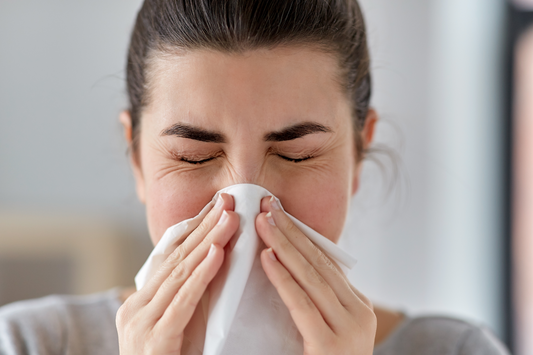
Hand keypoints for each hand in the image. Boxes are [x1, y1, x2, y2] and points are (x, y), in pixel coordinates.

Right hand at [116, 193, 238, 353]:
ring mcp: (140, 324)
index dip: (195, 228)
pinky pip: (182, 302)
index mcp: (140, 301)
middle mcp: (135, 307)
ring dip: (208, 242)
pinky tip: (217, 253)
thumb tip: (216, 256)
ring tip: (230, 218)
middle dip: (204, 227)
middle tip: (228, 200)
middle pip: (175, 258)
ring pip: (179, 274)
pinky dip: (201, 275)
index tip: (218, 205)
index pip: (170, 255)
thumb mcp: (180, 323)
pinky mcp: (154, 342)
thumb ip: (190, 294)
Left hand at [256, 196, 375, 354]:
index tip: (278, 212)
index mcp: (356, 306)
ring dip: (284, 245)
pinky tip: (267, 258)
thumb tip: (286, 265)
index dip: (300, 235)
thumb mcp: (323, 327)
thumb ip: (313, 300)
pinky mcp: (331, 346)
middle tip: (267, 204)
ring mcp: (350, 329)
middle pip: (319, 263)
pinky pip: (302, 305)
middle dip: (291, 231)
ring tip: (263, 221)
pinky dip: (284, 279)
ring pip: (311, 277)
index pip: (325, 263)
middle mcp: (358, 314)